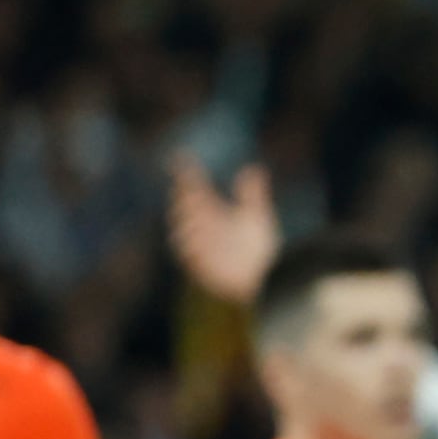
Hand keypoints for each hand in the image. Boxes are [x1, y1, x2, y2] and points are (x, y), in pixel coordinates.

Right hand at [168, 155, 280, 304]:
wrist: (244, 282)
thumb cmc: (250, 252)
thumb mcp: (257, 220)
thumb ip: (254, 195)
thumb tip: (254, 168)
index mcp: (209, 207)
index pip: (193, 183)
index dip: (185, 169)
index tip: (180, 156)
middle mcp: (196, 219)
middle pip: (183, 197)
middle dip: (186, 192)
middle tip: (194, 187)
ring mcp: (190, 237)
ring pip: (180, 218)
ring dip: (189, 215)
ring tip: (201, 215)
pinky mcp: (189, 257)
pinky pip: (183, 244)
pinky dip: (190, 240)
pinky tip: (200, 240)